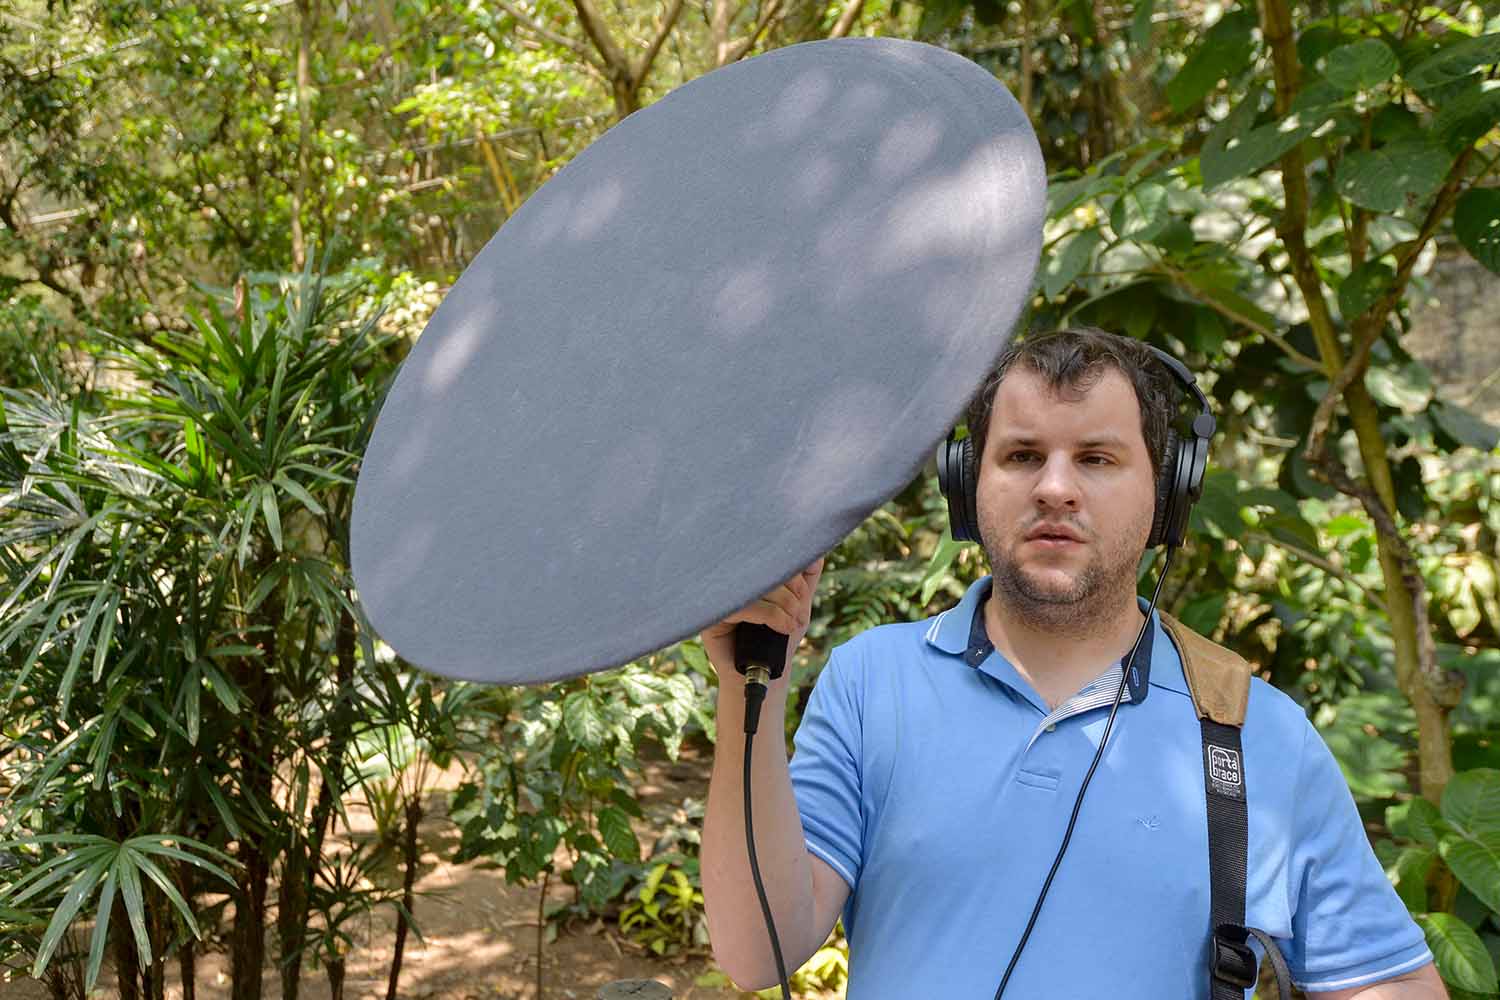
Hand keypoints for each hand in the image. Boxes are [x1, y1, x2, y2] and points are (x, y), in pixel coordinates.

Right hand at [700, 557, 824, 679]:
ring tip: (792, 622)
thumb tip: (814, 548)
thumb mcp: (799, 602)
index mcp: (748, 571)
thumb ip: (806, 575)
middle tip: (799, 612)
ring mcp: (720, 594)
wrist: (767, 672)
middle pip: (762, 566)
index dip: (791, 569)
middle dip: (790, 589)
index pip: (768, 553)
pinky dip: (770, 615)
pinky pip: (743, 605)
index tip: (803, 593)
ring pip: (755, 585)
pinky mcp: (713, 614)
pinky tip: (782, 627)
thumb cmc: (779, 637)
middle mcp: (731, 578)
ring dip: (783, 603)